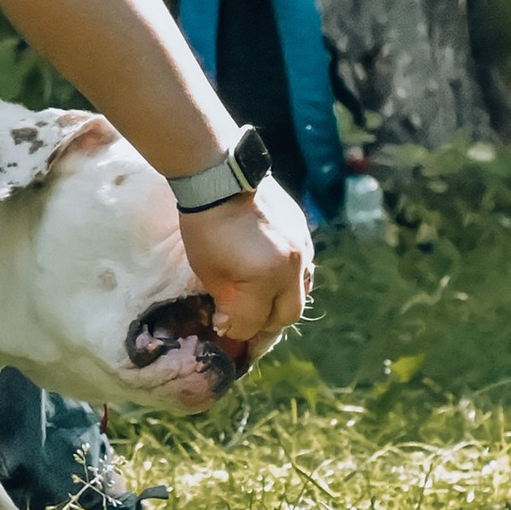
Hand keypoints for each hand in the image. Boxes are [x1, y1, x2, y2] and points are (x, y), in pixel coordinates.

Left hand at [178, 174, 311, 349]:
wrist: (222, 178)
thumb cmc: (206, 226)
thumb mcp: (207, 270)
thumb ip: (226, 301)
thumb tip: (231, 323)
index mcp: (265, 278)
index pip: (254, 323)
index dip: (237, 332)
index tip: (224, 330)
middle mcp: (291, 268)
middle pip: (286, 316)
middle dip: (265, 328)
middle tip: (248, 330)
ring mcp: (303, 249)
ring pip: (300, 293)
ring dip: (281, 305)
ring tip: (263, 307)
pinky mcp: (304, 233)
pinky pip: (303, 269)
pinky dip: (288, 282)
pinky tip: (273, 280)